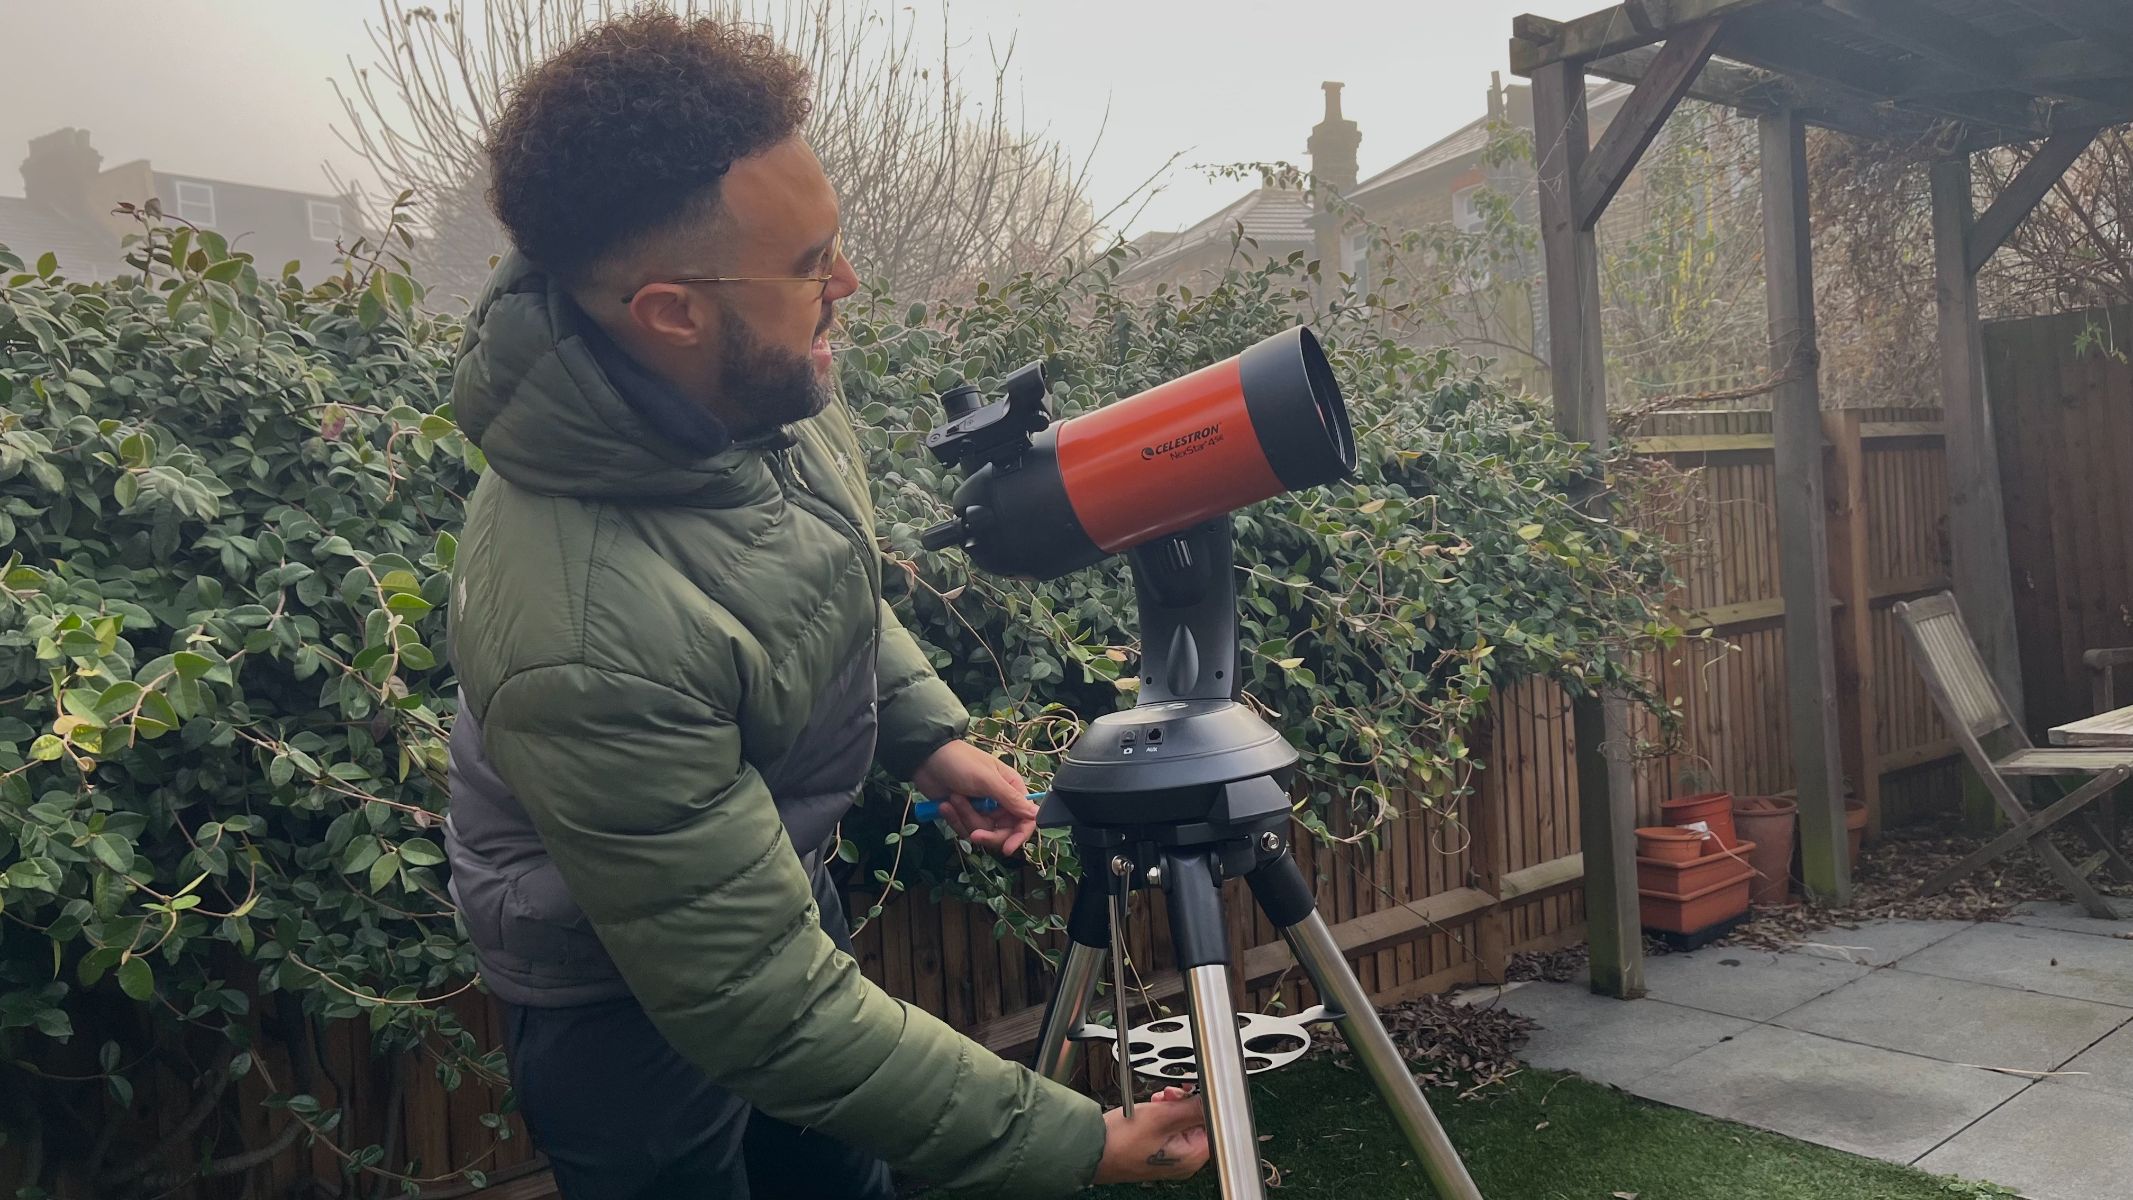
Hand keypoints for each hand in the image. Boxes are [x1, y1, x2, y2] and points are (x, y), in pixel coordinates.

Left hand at [909, 740, 1037, 856]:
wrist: (926, 759)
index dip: (1019, 836)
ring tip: (953, 799)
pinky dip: (954, 819)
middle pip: (1003, 832)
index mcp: (1011, 789)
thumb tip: (1036, 815)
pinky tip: (945, 805)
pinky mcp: (964, 814)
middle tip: (974, 833)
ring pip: (981, 831)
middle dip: (986, 832)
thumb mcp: (987, 780)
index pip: (1025, 819)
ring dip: (966, 818)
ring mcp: (981, 809)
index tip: (1007, 848)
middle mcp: (999, 801)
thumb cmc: (960, 763)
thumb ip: (1011, 799)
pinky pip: (964, 828)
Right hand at [1094, 1087, 1210, 1183]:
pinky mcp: (1158, 1152)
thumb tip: (1211, 1099)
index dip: (1204, 1102)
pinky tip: (1153, 1109)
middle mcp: (1185, 1161)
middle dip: (1186, 1103)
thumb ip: (1191, 1106)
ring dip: (1173, 1108)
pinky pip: (1169, 1130)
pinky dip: (1164, 1116)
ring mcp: (1171, 1158)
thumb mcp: (1161, 1116)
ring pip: (1182, 1124)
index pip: (1213, 1123)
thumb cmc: (1121, 1141)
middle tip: (1172, 1094)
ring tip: (1159, 1101)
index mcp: (1191, 1156)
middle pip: (1198, 1123)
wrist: (1093, 1150)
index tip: (1193, 1090)